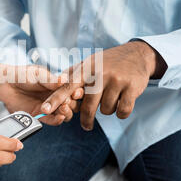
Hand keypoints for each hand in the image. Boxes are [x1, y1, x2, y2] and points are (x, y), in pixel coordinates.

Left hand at [0, 65, 83, 124]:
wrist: (5, 84)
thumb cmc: (22, 74)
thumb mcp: (38, 74)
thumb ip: (50, 79)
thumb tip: (64, 79)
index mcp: (58, 85)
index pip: (73, 91)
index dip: (76, 92)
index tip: (77, 92)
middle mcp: (56, 97)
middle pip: (72, 104)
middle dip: (72, 104)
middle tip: (68, 101)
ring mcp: (49, 107)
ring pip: (64, 114)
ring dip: (66, 112)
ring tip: (63, 108)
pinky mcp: (40, 116)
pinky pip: (52, 121)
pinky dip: (57, 120)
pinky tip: (59, 117)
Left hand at [40, 41, 166, 130]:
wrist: (136, 54)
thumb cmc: (108, 62)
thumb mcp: (89, 62)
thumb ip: (72, 74)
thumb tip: (54, 83)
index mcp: (86, 69)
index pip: (67, 87)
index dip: (55, 99)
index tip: (44, 110)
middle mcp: (100, 74)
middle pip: (88, 106)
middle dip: (87, 119)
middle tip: (86, 126)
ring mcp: (117, 80)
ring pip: (106, 110)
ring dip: (107, 110)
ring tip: (111, 99)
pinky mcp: (131, 87)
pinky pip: (122, 111)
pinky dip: (121, 113)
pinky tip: (122, 103)